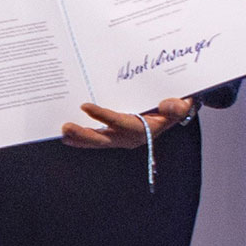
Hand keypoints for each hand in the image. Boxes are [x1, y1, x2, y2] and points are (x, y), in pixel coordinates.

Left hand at [60, 98, 194, 149]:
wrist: (175, 112)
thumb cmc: (177, 106)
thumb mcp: (183, 105)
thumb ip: (178, 107)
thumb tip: (167, 105)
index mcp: (145, 129)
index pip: (121, 123)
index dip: (103, 116)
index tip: (86, 105)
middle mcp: (131, 138)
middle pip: (104, 139)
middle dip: (84, 134)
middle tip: (65, 128)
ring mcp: (121, 138)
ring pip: (97, 141)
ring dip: (79, 138)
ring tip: (62, 133)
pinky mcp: (115, 136)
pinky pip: (97, 139)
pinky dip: (82, 139)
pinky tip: (68, 137)